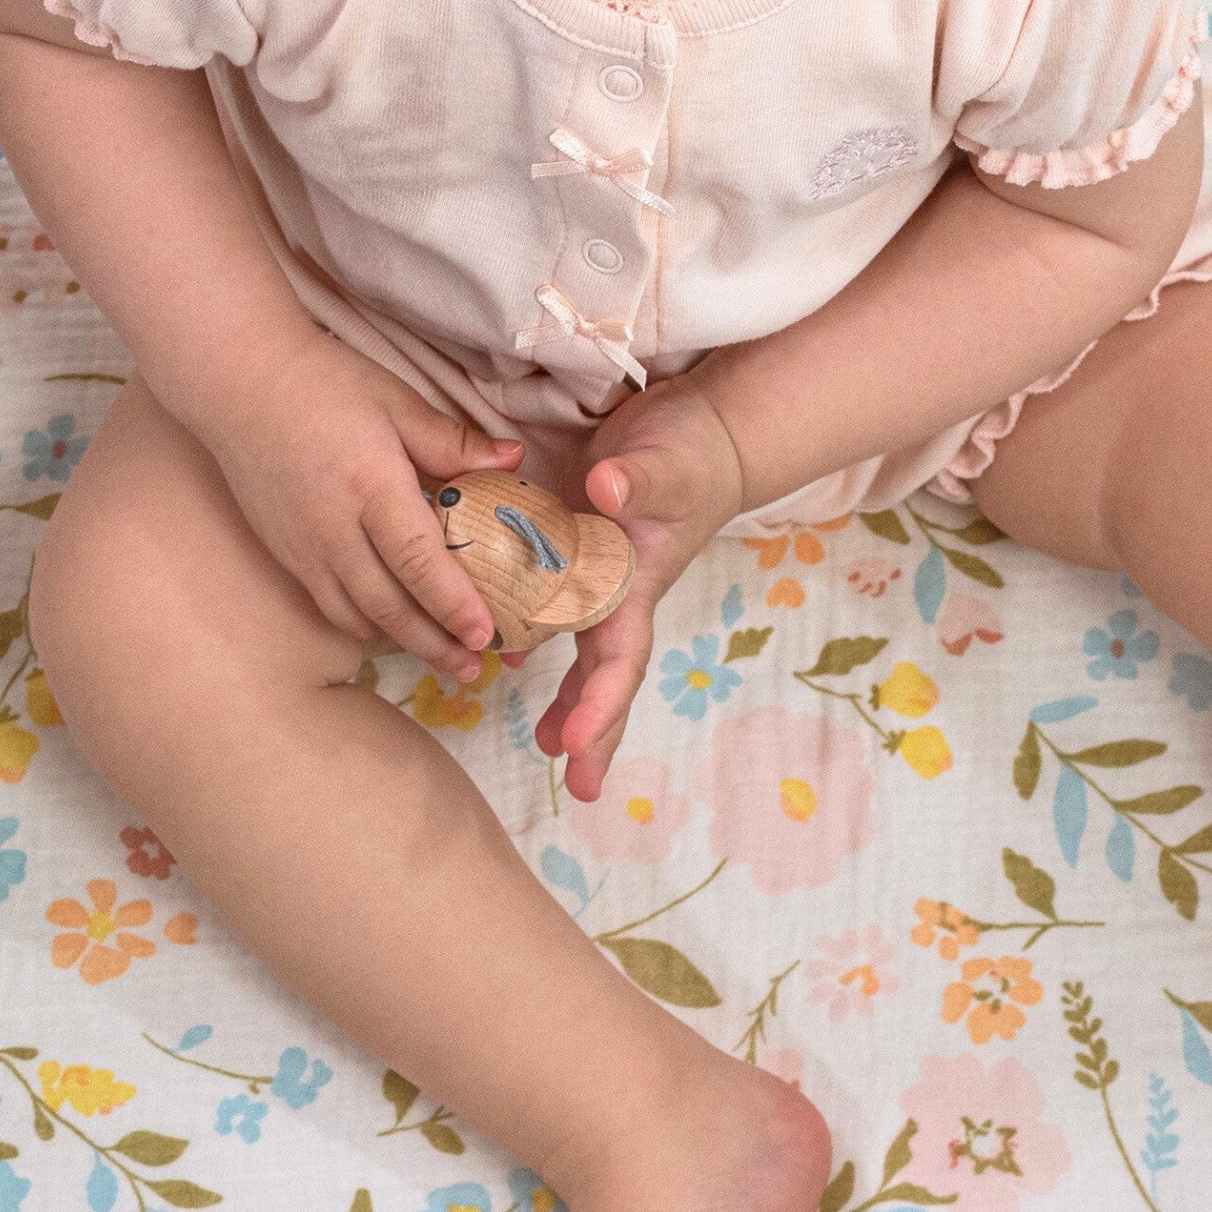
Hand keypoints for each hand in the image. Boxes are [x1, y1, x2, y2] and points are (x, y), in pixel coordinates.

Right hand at [194, 327, 526, 679]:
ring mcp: (303, 547)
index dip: (454, 604)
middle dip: (436, 643)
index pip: (418, 562)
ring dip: (402, 642)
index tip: (487, 634)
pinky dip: (364, 623)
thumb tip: (515, 461)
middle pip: (390, 606)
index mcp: (370, 487)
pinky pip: (329, 603)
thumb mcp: (395, 401)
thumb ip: (453, 440)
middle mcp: (334, 529)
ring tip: (441, 655)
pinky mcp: (284, 553)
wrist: (239, 382)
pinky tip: (389, 625)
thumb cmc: (324, 383)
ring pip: (357, 615)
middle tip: (475, 668)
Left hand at [534, 378, 747, 800]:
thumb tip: (606, 494)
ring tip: (545, 742)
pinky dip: (532, 630)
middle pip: (603, 672)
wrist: (702, 429)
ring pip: (577, 646)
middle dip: (591, 728)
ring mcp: (594, 570)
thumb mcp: (667, 461)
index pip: (618, 658)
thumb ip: (638, 479)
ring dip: (565, 695)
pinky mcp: (574, 543)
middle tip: (574, 782)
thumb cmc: (691, 451)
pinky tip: (509, 652)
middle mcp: (614, 588)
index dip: (597, 705)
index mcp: (635, 583)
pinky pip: (548, 600)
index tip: (573, 746)